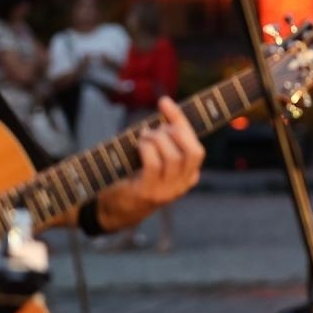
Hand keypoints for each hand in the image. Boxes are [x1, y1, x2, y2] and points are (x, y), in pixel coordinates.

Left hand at [96, 96, 204, 227]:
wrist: (116, 210)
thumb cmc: (136, 178)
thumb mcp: (157, 162)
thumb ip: (166, 144)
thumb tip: (166, 113)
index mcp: (189, 177)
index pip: (197, 148)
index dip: (182, 122)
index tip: (165, 102)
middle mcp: (183, 186)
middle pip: (193, 151)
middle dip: (175, 131)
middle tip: (156, 127)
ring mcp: (167, 191)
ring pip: (174, 157)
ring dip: (158, 139)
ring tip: (145, 136)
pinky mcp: (149, 193)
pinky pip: (154, 164)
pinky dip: (147, 148)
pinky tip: (140, 143)